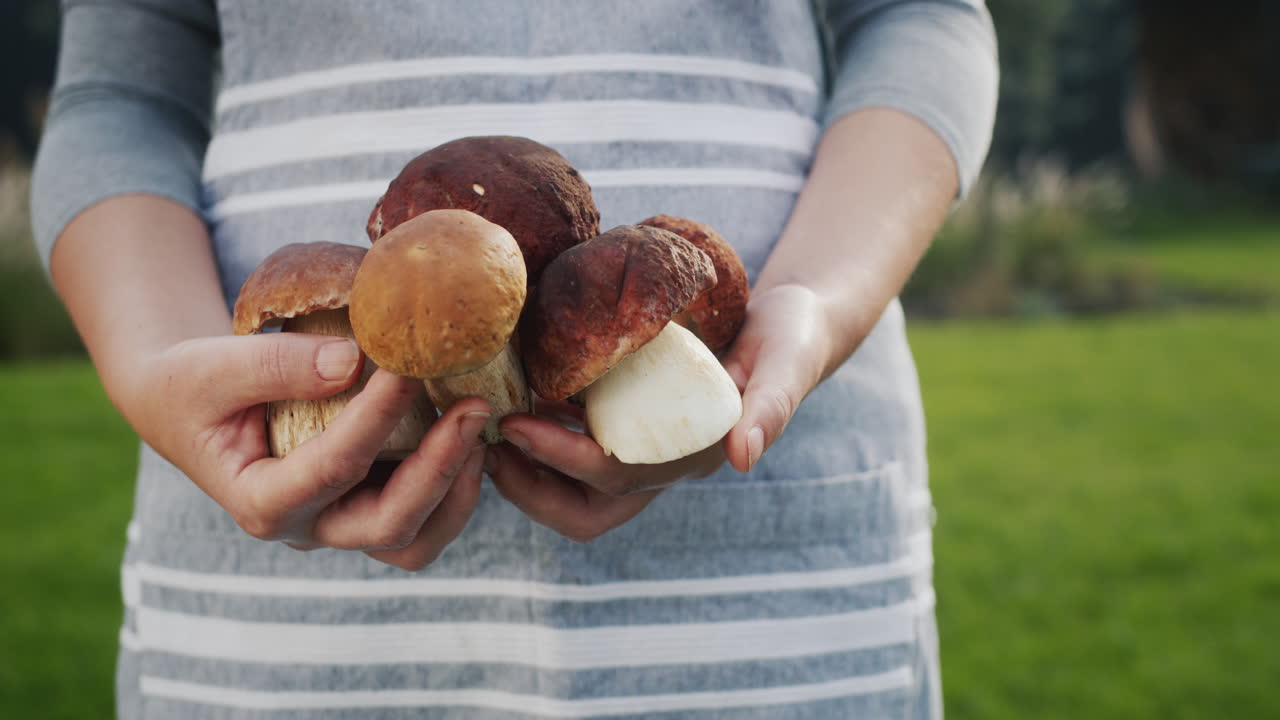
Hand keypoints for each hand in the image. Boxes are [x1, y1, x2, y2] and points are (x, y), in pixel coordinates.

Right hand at [126, 332, 488, 570]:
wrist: (189, 405)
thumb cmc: (194, 384)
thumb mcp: (212, 368)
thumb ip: (275, 366)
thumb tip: (353, 362)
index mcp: (259, 501)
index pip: (331, 467)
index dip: (375, 418)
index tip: (407, 366)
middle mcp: (307, 526)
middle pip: (388, 526)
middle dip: (438, 470)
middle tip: (471, 407)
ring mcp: (341, 523)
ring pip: (415, 540)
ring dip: (457, 490)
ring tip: (478, 425)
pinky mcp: (366, 505)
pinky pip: (424, 517)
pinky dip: (455, 483)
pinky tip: (469, 431)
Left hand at [487, 283, 834, 541]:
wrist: (793, 326)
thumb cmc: (792, 339)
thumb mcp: (787, 362)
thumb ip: (773, 406)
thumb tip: (741, 458)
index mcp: (693, 457)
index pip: (614, 477)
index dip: (561, 457)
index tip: (515, 425)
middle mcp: (663, 464)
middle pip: (584, 509)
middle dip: (529, 488)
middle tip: (484, 445)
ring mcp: (645, 449)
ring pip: (573, 492)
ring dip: (526, 470)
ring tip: (484, 428)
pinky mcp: (632, 425)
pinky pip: (576, 448)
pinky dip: (539, 436)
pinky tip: (510, 398)